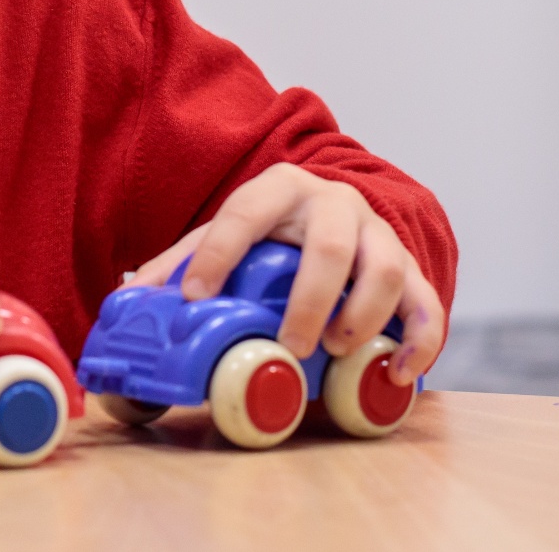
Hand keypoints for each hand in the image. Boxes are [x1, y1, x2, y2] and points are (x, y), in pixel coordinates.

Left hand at [128, 163, 443, 385]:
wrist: (334, 209)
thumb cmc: (272, 229)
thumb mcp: (226, 232)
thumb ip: (182, 262)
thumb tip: (129, 299)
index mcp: (279, 188)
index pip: (245, 212)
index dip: (218, 253)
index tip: (193, 297)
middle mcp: (335, 205)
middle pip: (331, 243)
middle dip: (312, 297)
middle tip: (293, 343)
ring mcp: (378, 235)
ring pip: (389, 266)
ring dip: (366, 313)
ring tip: (339, 349)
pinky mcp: (411, 267)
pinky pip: (428, 301)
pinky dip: (420, 339)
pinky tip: (395, 371)